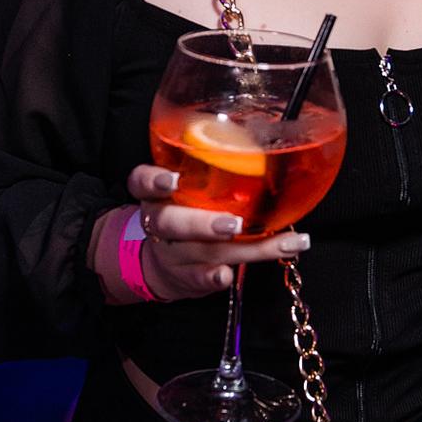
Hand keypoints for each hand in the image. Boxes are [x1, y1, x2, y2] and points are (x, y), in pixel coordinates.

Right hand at [110, 164, 309, 302]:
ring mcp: (172, 254)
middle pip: (170, 223)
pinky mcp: (185, 278)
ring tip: (278, 245)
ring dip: (242, 250)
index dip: (153, 181)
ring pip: (200, 252)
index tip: (171, 180)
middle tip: (233, 224)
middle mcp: (160, 223)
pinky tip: (230, 276)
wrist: (165, 266)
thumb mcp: (188, 189)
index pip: (142, 182)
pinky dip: (215, 279)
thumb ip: (211, 168)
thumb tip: (268, 141)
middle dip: (202, 224)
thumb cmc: (188, 213)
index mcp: (156, 195)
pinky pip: (199, 279)